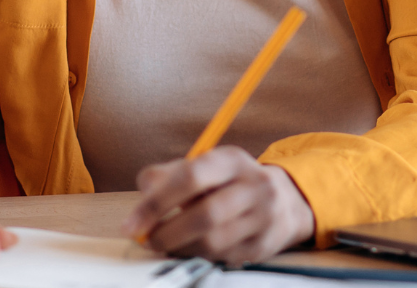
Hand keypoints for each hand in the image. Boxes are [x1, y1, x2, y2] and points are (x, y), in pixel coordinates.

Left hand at [121, 146, 315, 264]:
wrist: (285, 201)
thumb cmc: (230, 184)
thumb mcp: (204, 167)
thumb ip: (169, 175)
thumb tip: (145, 191)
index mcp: (231, 160)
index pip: (190, 177)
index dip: (156, 203)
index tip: (132, 224)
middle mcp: (254, 185)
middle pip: (204, 215)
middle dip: (167, 233)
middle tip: (147, 240)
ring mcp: (264, 217)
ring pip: (214, 241)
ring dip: (181, 248)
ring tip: (166, 245)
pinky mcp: (264, 244)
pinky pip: (223, 257)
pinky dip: (199, 256)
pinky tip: (190, 249)